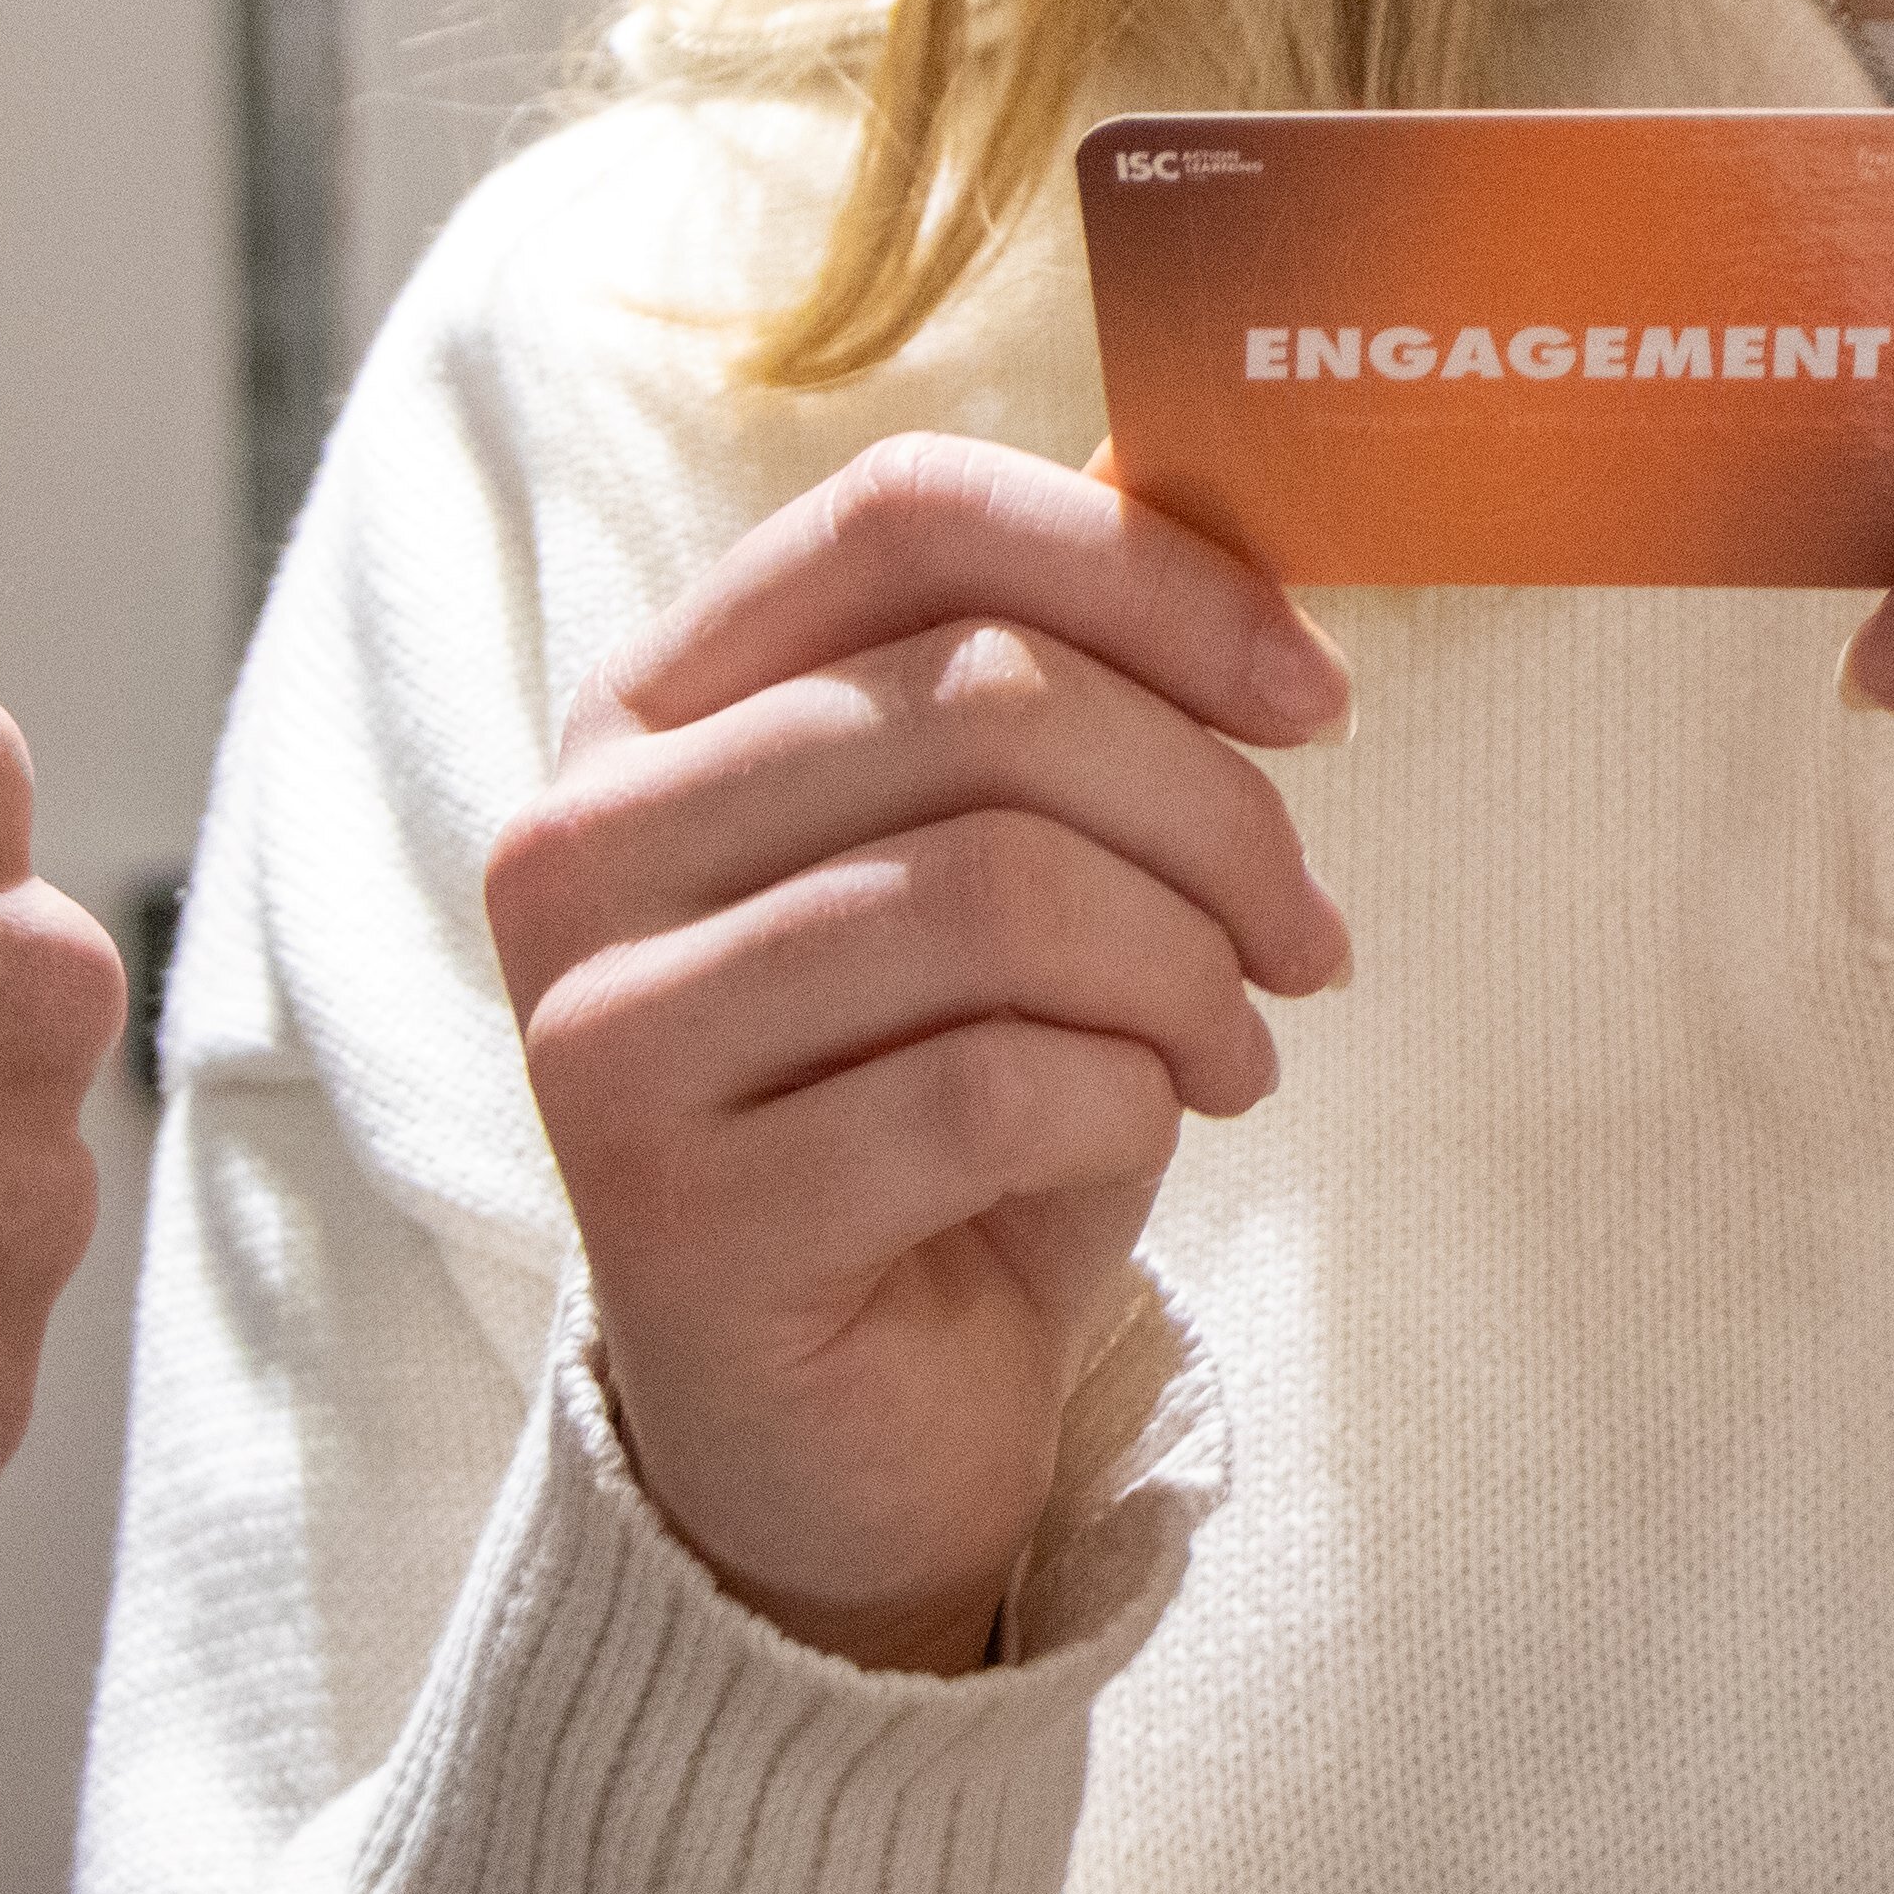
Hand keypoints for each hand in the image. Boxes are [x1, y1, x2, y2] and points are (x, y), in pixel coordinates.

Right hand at [481, 438, 1352, 1674]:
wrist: (847, 1429)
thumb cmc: (940, 1103)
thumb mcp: (1005, 853)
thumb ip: (1053, 663)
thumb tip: (1185, 464)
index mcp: (652, 705)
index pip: (903, 511)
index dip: (1145, 571)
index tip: (1314, 690)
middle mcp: (579, 839)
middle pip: (980, 693)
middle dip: (1215, 809)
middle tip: (1309, 931)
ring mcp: (600, 1026)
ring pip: (995, 889)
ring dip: (1187, 970)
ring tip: (1240, 1044)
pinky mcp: (670, 1214)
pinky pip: (986, 1087)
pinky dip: (1128, 1098)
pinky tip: (1151, 1129)